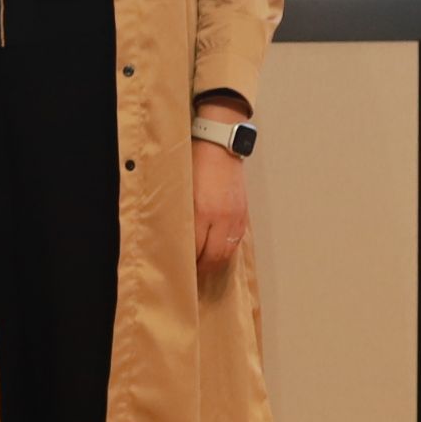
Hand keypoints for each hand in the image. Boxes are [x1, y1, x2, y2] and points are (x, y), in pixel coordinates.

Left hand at [193, 139, 251, 270]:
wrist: (218, 146)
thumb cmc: (194, 164)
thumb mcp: (181, 191)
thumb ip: (181, 216)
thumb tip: (177, 238)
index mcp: (201, 211)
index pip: (195, 248)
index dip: (188, 262)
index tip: (180, 269)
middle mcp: (221, 217)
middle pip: (214, 256)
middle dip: (203, 268)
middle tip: (193, 274)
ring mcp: (235, 216)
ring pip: (228, 252)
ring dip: (216, 262)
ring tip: (205, 267)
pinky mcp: (243, 213)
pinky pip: (236, 241)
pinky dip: (227, 250)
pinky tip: (218, 252)